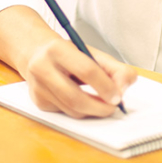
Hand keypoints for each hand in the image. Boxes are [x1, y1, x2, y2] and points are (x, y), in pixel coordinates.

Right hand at [21, 37, 137, 118]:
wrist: (36, 52)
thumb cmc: (67, 53)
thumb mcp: (90, 52)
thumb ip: (114, 68)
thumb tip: (125, 87)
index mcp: (57, 49)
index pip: (86, 71)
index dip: (105, 86)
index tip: (118, 95)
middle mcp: (42, 67)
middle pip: (76, 98)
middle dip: (100, 107)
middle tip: (113, 107)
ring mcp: (38, 87)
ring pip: (71, 110)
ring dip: (92, 111)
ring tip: (102, 103)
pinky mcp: (38, 101)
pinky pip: (65, 113)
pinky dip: (80, 110)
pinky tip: (83, 100)